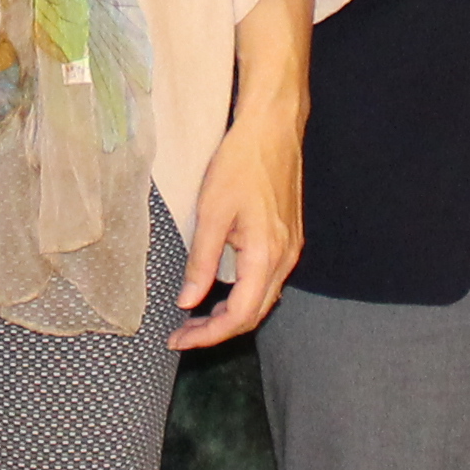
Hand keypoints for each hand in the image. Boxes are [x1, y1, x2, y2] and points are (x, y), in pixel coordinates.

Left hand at [173, 102, 304, 350]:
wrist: (273, 129)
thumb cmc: (240, 164)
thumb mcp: (211, 213)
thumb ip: (201, 262)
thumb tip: (187, 302)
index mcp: (266, 255)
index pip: (240, 315)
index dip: (208, 335)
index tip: (179, 339)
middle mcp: (285, 259)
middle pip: (254, 314)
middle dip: (217, 331)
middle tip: (182, 334)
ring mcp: (291, 250)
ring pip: (262, 300)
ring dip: (230, 315)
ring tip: (195, 318)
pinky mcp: (289, 240)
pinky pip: (268, 282)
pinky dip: (243, 296)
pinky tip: (221, 292)